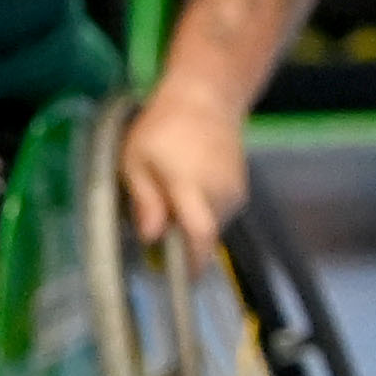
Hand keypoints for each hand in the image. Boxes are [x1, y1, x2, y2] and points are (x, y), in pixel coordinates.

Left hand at [111, 82, 251, 250]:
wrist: (206, 96)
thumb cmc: (162, 126)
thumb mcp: (136, 160)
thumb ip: (145, 200)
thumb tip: (151, 238)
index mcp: (192, 187)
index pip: (200, 236)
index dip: (191, 264)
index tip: (175, 280)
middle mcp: (221, 194)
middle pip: (204, 238)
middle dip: (182, 246)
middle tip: (155, 236)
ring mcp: (235, 191)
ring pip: (212, 226)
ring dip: (190, 227)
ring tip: (166, 203)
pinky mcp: (240, 188)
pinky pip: (219, 213)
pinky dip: (200, 213)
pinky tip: (183, 193)